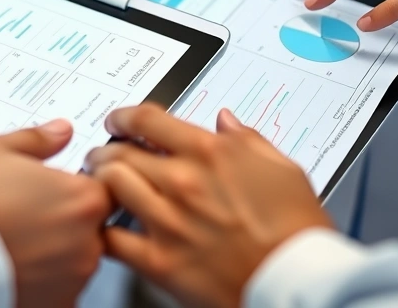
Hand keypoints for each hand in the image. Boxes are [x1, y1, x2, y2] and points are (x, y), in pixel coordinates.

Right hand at [0, 120, 110, 307]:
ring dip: (54, 249)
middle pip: (90, 224)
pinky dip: (41, 279)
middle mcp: (87, 241)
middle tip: (25, 212)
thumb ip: (37, 140)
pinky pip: (58, 288)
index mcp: (81, 197)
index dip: (77, 183)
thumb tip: (60, 132)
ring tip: (12, 238)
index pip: (104, 187)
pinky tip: (12, 264)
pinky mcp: (55, 306)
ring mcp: (72, 278)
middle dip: (63, 217)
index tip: (53, 186)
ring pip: (74, 257)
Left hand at [86, 105, 330, 307]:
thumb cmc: (298, 230)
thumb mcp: (284, 169)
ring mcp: (168, 221)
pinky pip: (112, 239)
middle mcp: (183, 181)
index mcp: (211, 153)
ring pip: (110, 185)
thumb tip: (226, 122)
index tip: (119, 121)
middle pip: (120, 150)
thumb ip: (249, 141)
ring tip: (100, 183)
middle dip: (106, 148)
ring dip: (99, 180)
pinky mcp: (160, 261)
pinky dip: (102, 230)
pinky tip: (105, 227)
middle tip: (103, 153)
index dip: (125, 116)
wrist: (298, 281)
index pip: (148, 120)